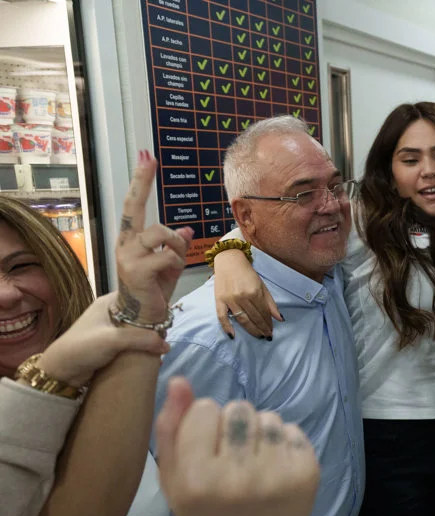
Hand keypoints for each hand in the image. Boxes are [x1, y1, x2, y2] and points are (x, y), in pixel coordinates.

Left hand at [35, 293, 169, 387]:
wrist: (60, 372)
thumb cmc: (82, 347)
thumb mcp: (113, 339)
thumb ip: (141, 339)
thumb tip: (166, 345)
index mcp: (109, 302)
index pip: (137, 295)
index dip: (154, 301)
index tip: (168, 311)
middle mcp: (111, 313)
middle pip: (140, 314)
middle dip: (153, 323)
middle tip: (166, 332)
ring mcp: (112, 330)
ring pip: (138, 331)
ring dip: (148, 339)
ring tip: (161, 346)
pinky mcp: (112, 346)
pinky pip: (133, 344)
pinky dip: (142, 349)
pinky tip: (152, 356)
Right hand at [115, 150, 193, 322]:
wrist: (142, 317)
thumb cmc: (154, 289)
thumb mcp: (169, 264)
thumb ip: (174, 245)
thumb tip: (186, 229)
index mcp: (130, 239)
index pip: (134, 205)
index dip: (140, 181)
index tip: (145, 156)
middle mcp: (124, 243)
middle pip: (135, 206)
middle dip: (142, 181)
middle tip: (149, 158)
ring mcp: (128, 256)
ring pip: (162, 233)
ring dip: (175, 246)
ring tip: (173, 262)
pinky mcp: (137, 270)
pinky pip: (169, 256)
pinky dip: (176, 263)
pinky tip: (169, 275)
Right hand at [155, 377, 319, 515]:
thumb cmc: (208, 511)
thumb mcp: (175, 479)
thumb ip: (170, 429)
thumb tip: (179, 380)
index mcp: (199, 479)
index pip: (204, 408)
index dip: (205, 425)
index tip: (208, 449)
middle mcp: (239, 476)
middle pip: (238, 407)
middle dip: (234, 424)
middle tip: (234, 456)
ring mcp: (278, 474)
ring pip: (267, 416)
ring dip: (261, 431)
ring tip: (256, 462)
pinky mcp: (307, 471)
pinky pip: (292, 429)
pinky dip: (284, 442)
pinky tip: (276, 468)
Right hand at [213, 247, 280, 338]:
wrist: (229, 260)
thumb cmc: (247, 273)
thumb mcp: (262, 285)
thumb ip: (270, 303)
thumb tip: (279, 319)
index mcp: (254, 292)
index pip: (263, 312)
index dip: (268, 323)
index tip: (271, 331)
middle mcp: (242, 297)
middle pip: (254, 318)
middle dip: (262, 328)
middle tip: (267, 336)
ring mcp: (230, 299)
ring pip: (242, 319)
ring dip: (251, 330)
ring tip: (258, 336)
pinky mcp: (219, 300)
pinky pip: (222, 317)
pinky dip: (227, 327)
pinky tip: (233, 336)